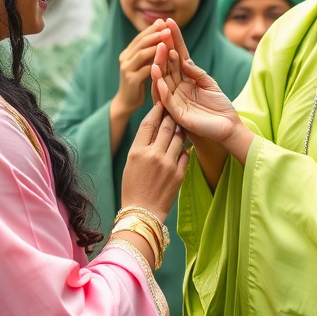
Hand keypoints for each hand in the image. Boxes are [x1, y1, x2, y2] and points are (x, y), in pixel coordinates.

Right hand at [114, 20, 169, 116]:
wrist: (126, 102)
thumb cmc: (137, 82)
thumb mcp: (141, 64)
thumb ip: (148, 51)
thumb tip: (159, 30)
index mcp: (127, 53)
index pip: (140, 37)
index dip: (152, 29)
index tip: (164, 21)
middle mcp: (125, 59)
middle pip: (141, 43)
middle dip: (155, 33)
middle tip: (168, 27)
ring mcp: (127, 69)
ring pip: (143, 53)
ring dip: (156, 44)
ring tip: (168, 37)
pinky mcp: (132, 81)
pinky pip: (146, 69)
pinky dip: (157, 62)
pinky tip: (168, 58)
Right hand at [120, 103, 188, 222]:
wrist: (142, 212)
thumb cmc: (133, 186)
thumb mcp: (131, 162)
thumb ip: (142, 144)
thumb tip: (156, 126)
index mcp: (137, 151)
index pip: (148, 123)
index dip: (156, 110)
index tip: (160, 104)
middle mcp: (153, 155)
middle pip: (166, 126)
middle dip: (171, 116)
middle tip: (174, 109)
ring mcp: (168, 165)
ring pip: (179, 138)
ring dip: (180, 130)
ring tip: (179, 127)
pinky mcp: (179, 174)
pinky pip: (185, 154)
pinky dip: (184, 149)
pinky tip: (181, 148)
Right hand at [151, 41, 252, 160]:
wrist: (228, 128)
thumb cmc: (220, 107)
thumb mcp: (209, 84)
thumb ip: (197, 72)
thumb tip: (184, 59)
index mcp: (186, 80)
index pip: (178, 57)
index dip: (174, 40)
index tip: (169, 23)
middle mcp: (178, 89)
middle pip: (168, 66)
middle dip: (165, 50)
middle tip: (161, 33)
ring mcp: (176, 101)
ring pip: (163, 81)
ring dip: (160, 66)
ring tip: (158, 51)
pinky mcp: (177, 114)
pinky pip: (166, 100)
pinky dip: (162, 88)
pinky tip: (158, 76)